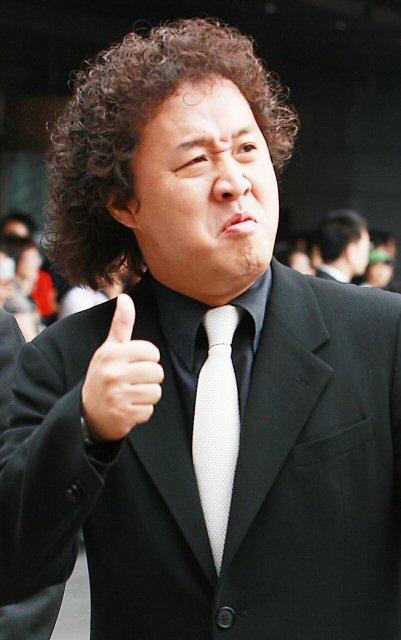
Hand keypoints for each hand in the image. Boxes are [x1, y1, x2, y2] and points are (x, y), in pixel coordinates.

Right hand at [81, 294, 163, 440]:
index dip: (148, 359)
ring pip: (156, 392)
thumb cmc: (103, 375)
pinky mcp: (122, 415)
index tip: (135, 364)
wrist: (86, 412)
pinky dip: (141, 412)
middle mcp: (113, 373)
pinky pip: (149, 411)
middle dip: (149, 379)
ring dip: (146, 396)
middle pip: (157, 372)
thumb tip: (126, 297)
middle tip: (133, 382)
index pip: (152, 352)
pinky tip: (128, 408)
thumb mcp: (109, 349)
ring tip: (131, 394)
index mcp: (112, 353)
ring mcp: (117, 395)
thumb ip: (121, 324)